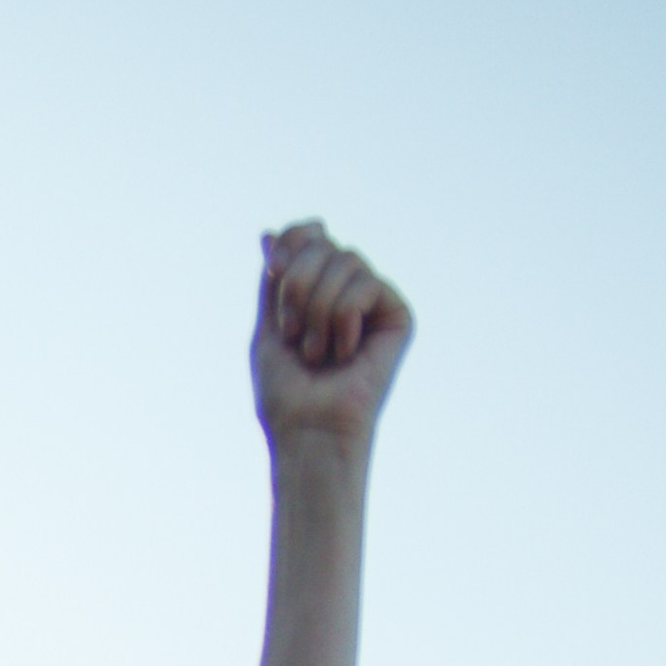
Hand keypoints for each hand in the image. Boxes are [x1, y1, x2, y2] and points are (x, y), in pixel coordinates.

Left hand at [252, 225, 412, 451]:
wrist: (308, 432)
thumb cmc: (285, 393)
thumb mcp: (267, 326)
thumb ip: (274, 280)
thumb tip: (269, 233)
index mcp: (319, 292)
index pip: (311, 234)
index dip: (292, 242)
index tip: (273, 271)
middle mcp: (349, 292)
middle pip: (325, 243)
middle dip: (297, 286)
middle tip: (293, 334)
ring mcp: (374, 303)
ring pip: (346, 260)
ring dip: (317, 309)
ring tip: (315, 352)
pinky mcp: (398, 317)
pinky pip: (366, 285)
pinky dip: (343, 319)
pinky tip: (345, 354)